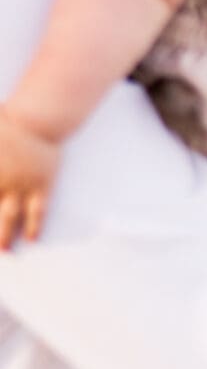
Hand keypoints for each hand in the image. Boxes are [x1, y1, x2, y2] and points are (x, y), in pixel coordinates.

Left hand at [0, 111, 60, 248]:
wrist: (36, 119)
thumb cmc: (7, 122)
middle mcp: (2, 182)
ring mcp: (22, 186)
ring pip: (10, 216)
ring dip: (5, 235)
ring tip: (4, 250)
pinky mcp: (42, 185)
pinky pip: (38, 210)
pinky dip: (35, 226)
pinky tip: (32, 239)